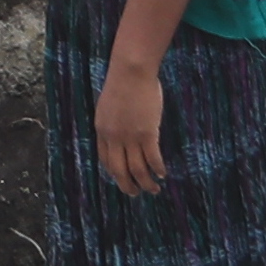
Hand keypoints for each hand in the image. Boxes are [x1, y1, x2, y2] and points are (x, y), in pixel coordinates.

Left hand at [96, 61, 167, 197]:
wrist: (131, 71)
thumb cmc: (123, 83)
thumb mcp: (109, 106)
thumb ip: (113, 122)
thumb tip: (122, 132)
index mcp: (102, 130)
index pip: (105, 160)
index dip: (114, 173)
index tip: (122, 179)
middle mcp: (113, 138)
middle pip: (119, 171)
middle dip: (127, 186)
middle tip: (136, 193)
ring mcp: (130, 137)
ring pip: (137, 170)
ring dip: (146, 183)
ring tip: (153, 189)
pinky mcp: (147, 133)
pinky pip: (152, 159)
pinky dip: (158, 169)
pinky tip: (163, 174)